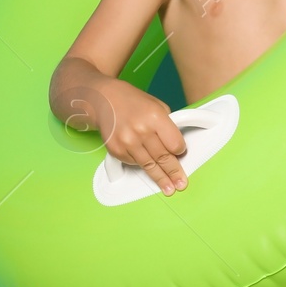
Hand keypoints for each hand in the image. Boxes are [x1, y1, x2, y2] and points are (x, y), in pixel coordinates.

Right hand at [91, 81, 189, 195]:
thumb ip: (167, 125)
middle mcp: (141, 131)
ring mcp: (127, 142)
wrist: (104, 99)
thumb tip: (175, 146)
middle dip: (174, 172)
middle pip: (163, 157)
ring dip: (160, 178)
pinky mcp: (116, 150)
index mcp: (155, 117)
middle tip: (181, 183)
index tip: (181, 154)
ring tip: (168, 188)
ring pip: (149, 165)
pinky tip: (147, 167)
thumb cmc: (132, 101)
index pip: (175, 144)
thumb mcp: (157, 105)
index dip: (180, 150)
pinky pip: (133, 163)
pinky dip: (141, 164)